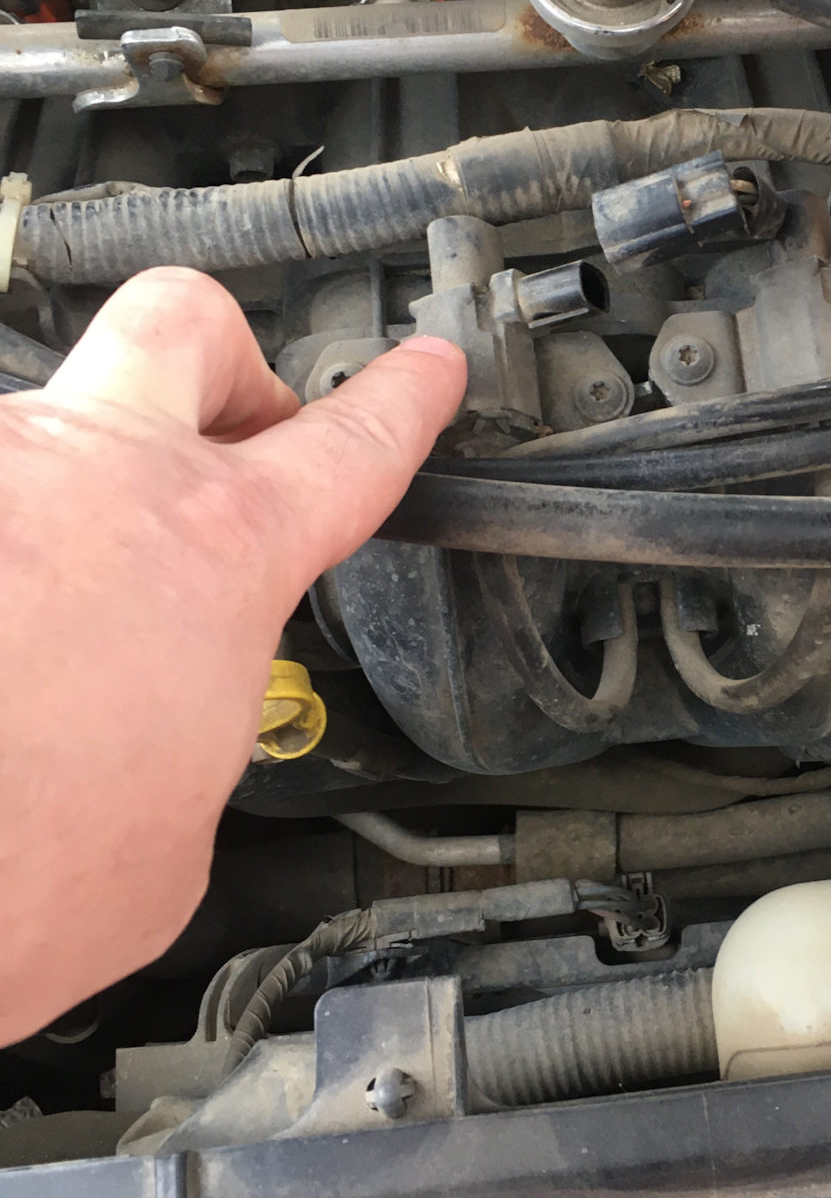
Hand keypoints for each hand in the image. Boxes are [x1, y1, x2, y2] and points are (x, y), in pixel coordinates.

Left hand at [0, 268, 464, 1046]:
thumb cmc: (8, 874)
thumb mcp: (177, 832)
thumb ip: (199, 732)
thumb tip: (166, 731)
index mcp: (216, 549)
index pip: (349, 442)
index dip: (402, 399)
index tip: (421, 373)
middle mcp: (90, 475)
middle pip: (185, 323)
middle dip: (226, 365)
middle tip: (233, 432)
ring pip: (46, 433)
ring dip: (73, 499)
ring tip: (62, 612)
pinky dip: (7, 565)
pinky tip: (1, 648)